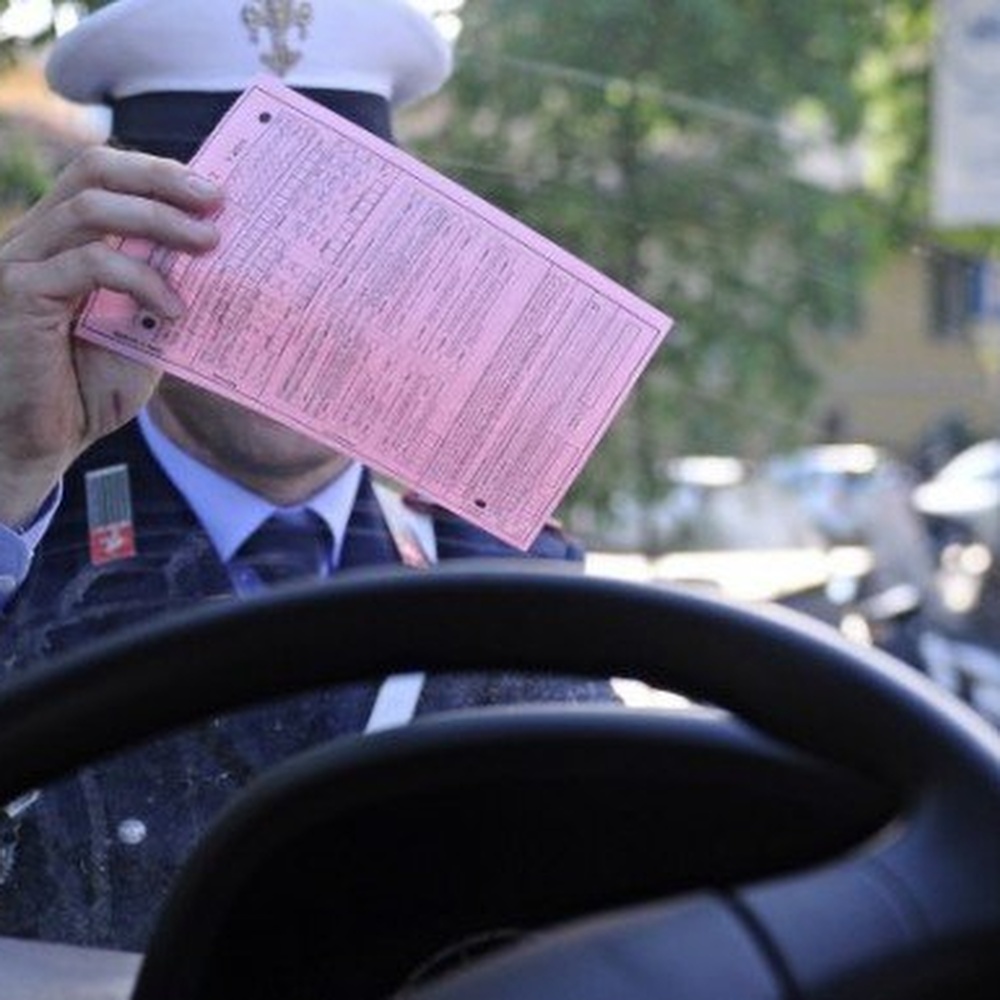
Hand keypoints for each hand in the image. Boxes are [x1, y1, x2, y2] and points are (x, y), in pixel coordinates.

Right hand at [0, 147, 222, 525]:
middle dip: (161, 178)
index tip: (214, 193)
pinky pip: (90, 265)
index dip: (158, 174)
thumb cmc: (89, 389)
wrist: (42, 443)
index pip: (104, 177)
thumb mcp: (142, 329)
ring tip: (209, 244)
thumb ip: (164, 287)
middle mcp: (36, 239)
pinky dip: (141, 280)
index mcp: (63, 241)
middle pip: (93, 172)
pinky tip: (175, 310)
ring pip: (90, 208)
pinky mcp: (19, 292)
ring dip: (159, 220)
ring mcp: (20, 261)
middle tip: (217, 201)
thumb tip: (219, 252)